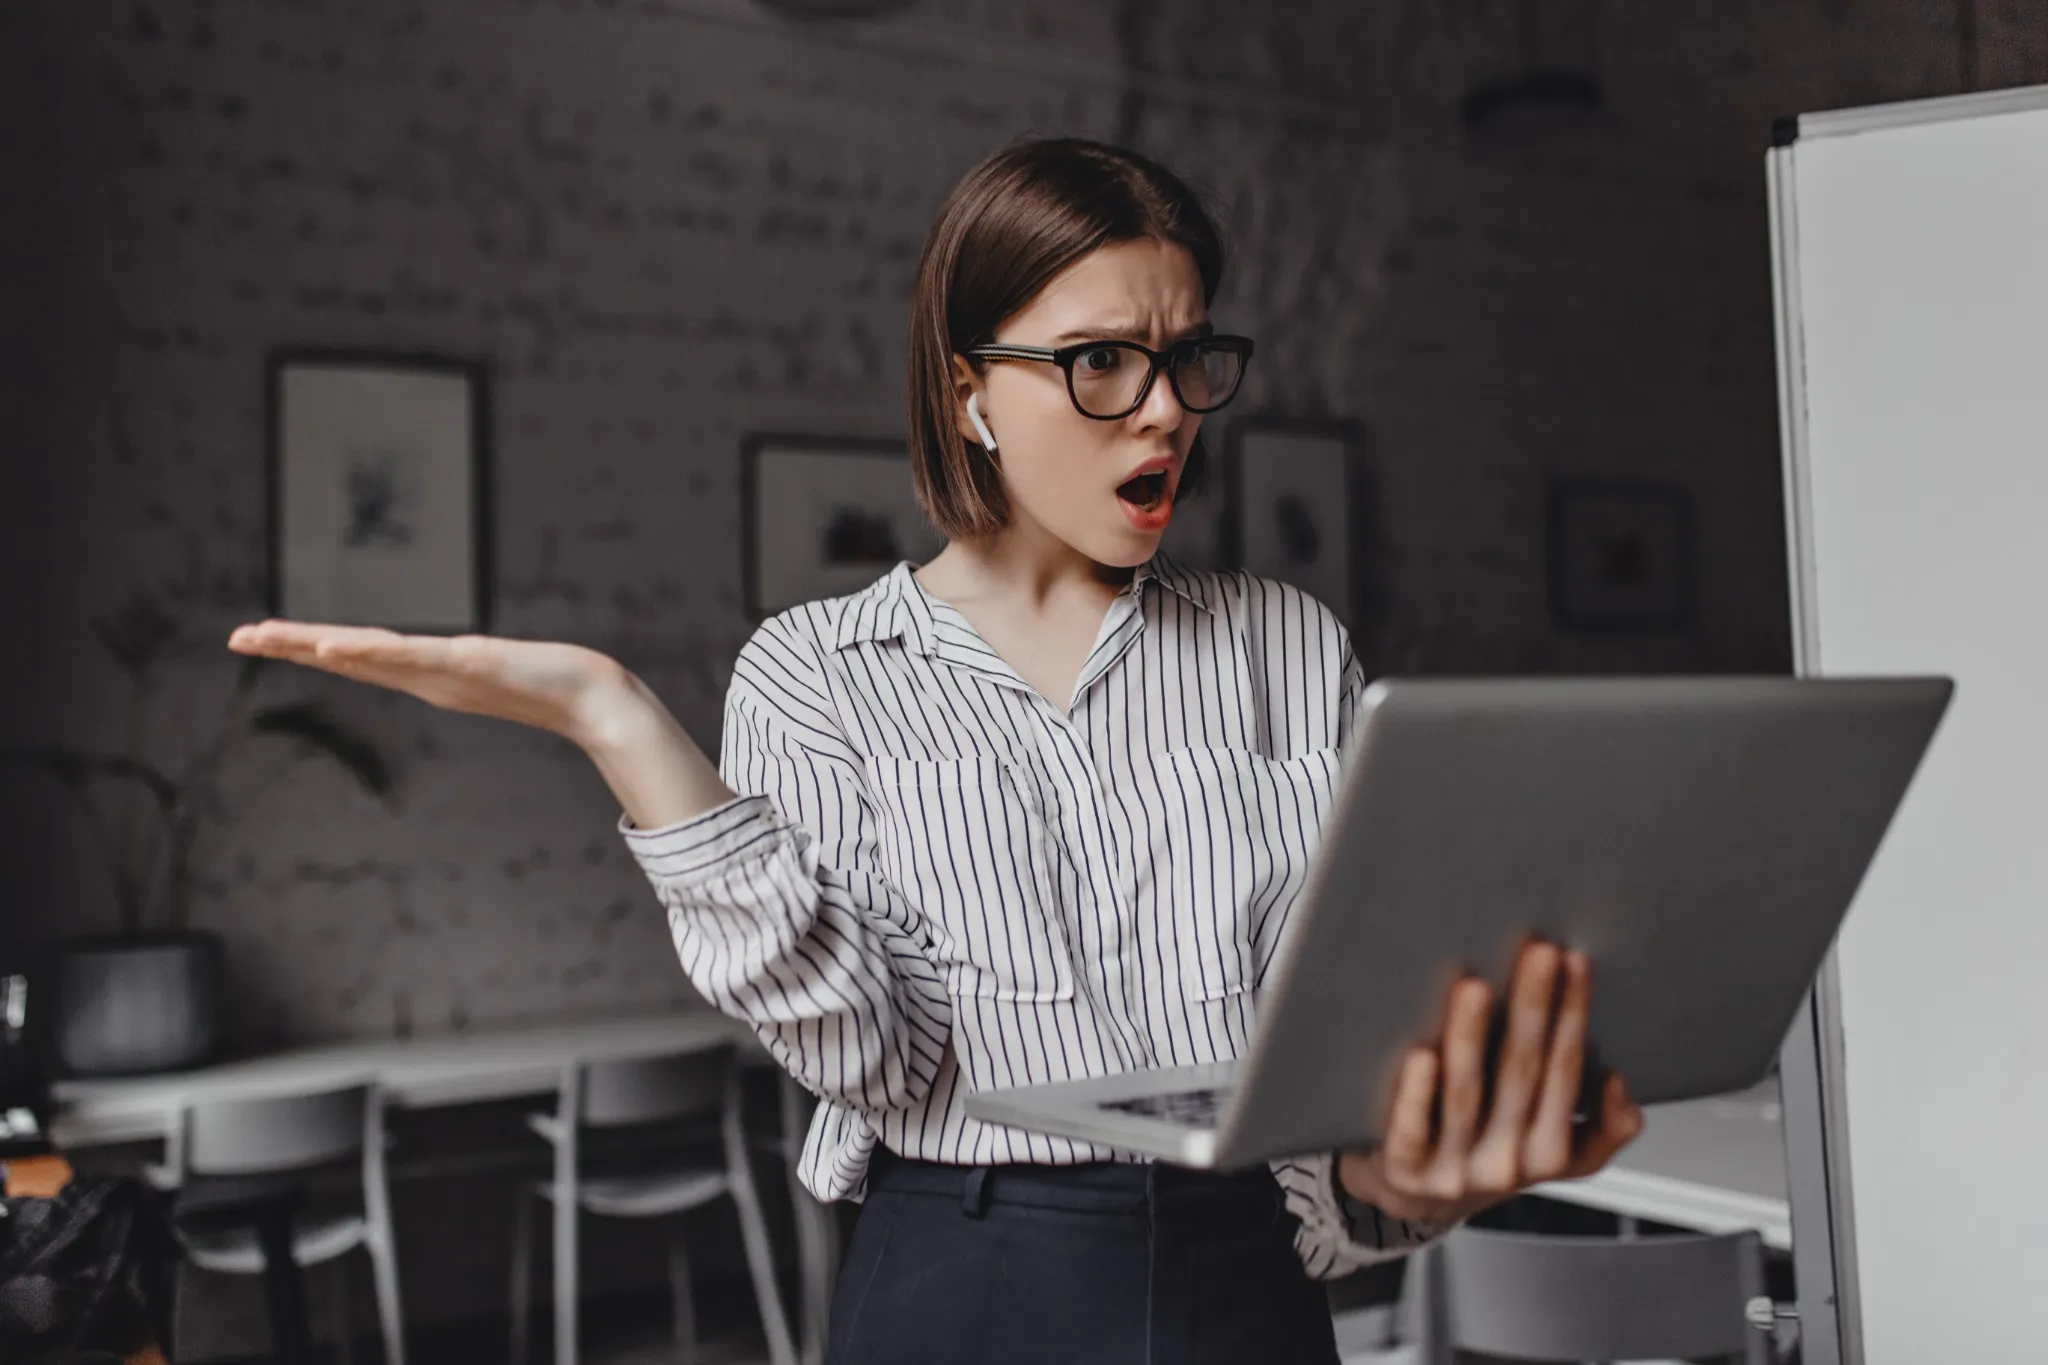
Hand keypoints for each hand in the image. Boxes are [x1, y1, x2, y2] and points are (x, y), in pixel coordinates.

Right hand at [226, 620, 629, 744]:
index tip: (259, 636)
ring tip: (269, 636)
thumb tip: (459, 659)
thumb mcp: (496, 668)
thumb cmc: (550, 684)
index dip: (307, 648)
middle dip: (290, 646)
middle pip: (346, 656)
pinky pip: (408, 657)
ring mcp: (442, 672)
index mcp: (425, 673)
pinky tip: (335, 646)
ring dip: (316, 647)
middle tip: (236, 636)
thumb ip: (471, 666)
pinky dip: (370, 653)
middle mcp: (424, 676)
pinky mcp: (466, 665)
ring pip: (367, 657)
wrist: (591, 699)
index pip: (355, 656)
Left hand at [1336, 942, 1643, 1224]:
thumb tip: (1618, 1084)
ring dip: (1472, 1038)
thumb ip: (1602, 1127)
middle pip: (1521, 1075)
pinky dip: (1417, 1094)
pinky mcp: (1405, 1170)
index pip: (1566, 1073)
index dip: (1572, 1016)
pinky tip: (1421, 1055)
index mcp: (1548, 1152)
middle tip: (1537, 955)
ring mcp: (1453, 1168)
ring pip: (1466, 1096)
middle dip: (1534, 1009)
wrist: (1414, 1202)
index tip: (1573, 963)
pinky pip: (1412, 1130)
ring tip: (1475, 988)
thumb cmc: (1484, 1155)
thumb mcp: (1555, 1150)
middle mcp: (1505, 1163)